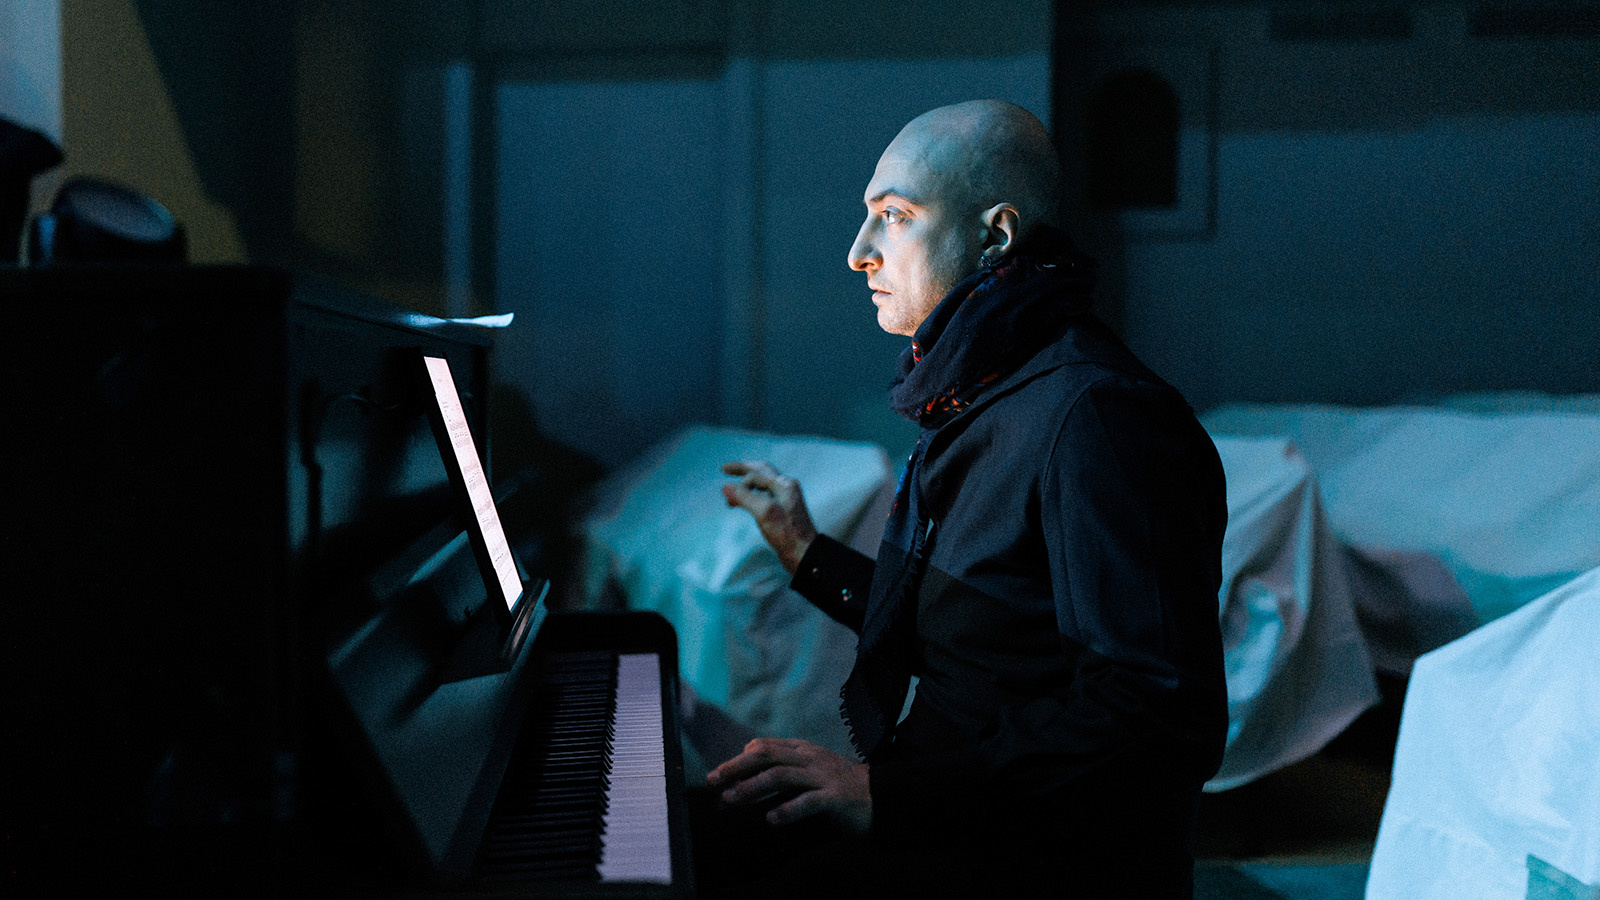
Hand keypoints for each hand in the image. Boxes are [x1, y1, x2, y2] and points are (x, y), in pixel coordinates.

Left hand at [707, 737, 871, 832]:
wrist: (883, 796)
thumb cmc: (839, 786)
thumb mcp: (809, 768)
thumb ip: (780, 764)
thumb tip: (744, 759)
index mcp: (802, 751)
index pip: (764, 747)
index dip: (737, 760)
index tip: (717, 775)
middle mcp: (810, 759)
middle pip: (766, 756)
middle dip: (736, 767)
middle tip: (713, 781)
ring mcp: (823, 777)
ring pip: (781, 776)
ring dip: (752, 788)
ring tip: (731, 800)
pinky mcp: (836, 798)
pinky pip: (809, 802)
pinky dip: (788, 810)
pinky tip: (771, 819)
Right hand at [720, 461, 818, 572]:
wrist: (803, 553)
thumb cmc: (786, 533)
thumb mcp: (764, 512)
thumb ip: (745, 498)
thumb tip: (725, 487)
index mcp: (784, 484)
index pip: (757, 475)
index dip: (740, 483)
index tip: (726, 494)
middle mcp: (786, 488)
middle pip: (761, 472)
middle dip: (743, 470)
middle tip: (724, 469)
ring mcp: (785, 499)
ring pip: (762, 485)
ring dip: (746, 486)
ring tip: (731, 494)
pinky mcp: (783, 511)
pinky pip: (764, 497)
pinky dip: (751, 497)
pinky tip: (745, 504)